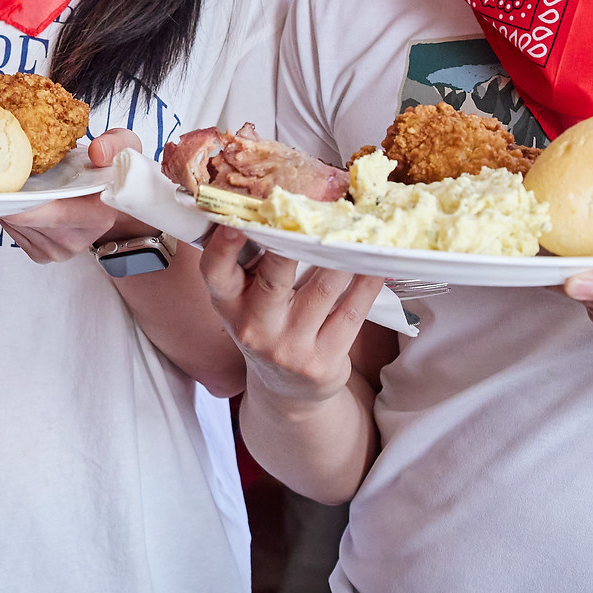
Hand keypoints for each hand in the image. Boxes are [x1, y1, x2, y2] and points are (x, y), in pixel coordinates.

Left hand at [0, 128, 142, 261]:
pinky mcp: (43, 255)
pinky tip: (22, 197)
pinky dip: (11, 214)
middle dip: (9, 196)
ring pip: (17, 226)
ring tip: (15, 180)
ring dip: (9, 203)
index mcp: (100, 215)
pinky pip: (15, 233)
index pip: (56, 213)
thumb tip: (96, 152)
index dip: (26, 198)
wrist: (112, 198)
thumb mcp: (124, 146)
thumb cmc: (111, 169)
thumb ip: (113, 144)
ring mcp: (60, 251)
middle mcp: (79, 239)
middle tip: (0, 171)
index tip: (8, 180)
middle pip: (28, 220)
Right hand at [200, 227, 383, 404]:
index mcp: (229, 304)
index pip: (216, 272)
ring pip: (323, 289)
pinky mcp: (322, 361)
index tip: (235, 220)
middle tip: (315, 213)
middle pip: (274, 277)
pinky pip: (352, 312)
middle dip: (293, 243)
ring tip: (361, 228)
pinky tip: (376, 264)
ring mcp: (289, 347)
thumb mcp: (245, 300)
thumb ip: (253, 261)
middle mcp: (254, 327)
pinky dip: (367, 283)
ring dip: (344, 255)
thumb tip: (281, 204)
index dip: (222, 246)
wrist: (286, 389)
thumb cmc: (266, 326)